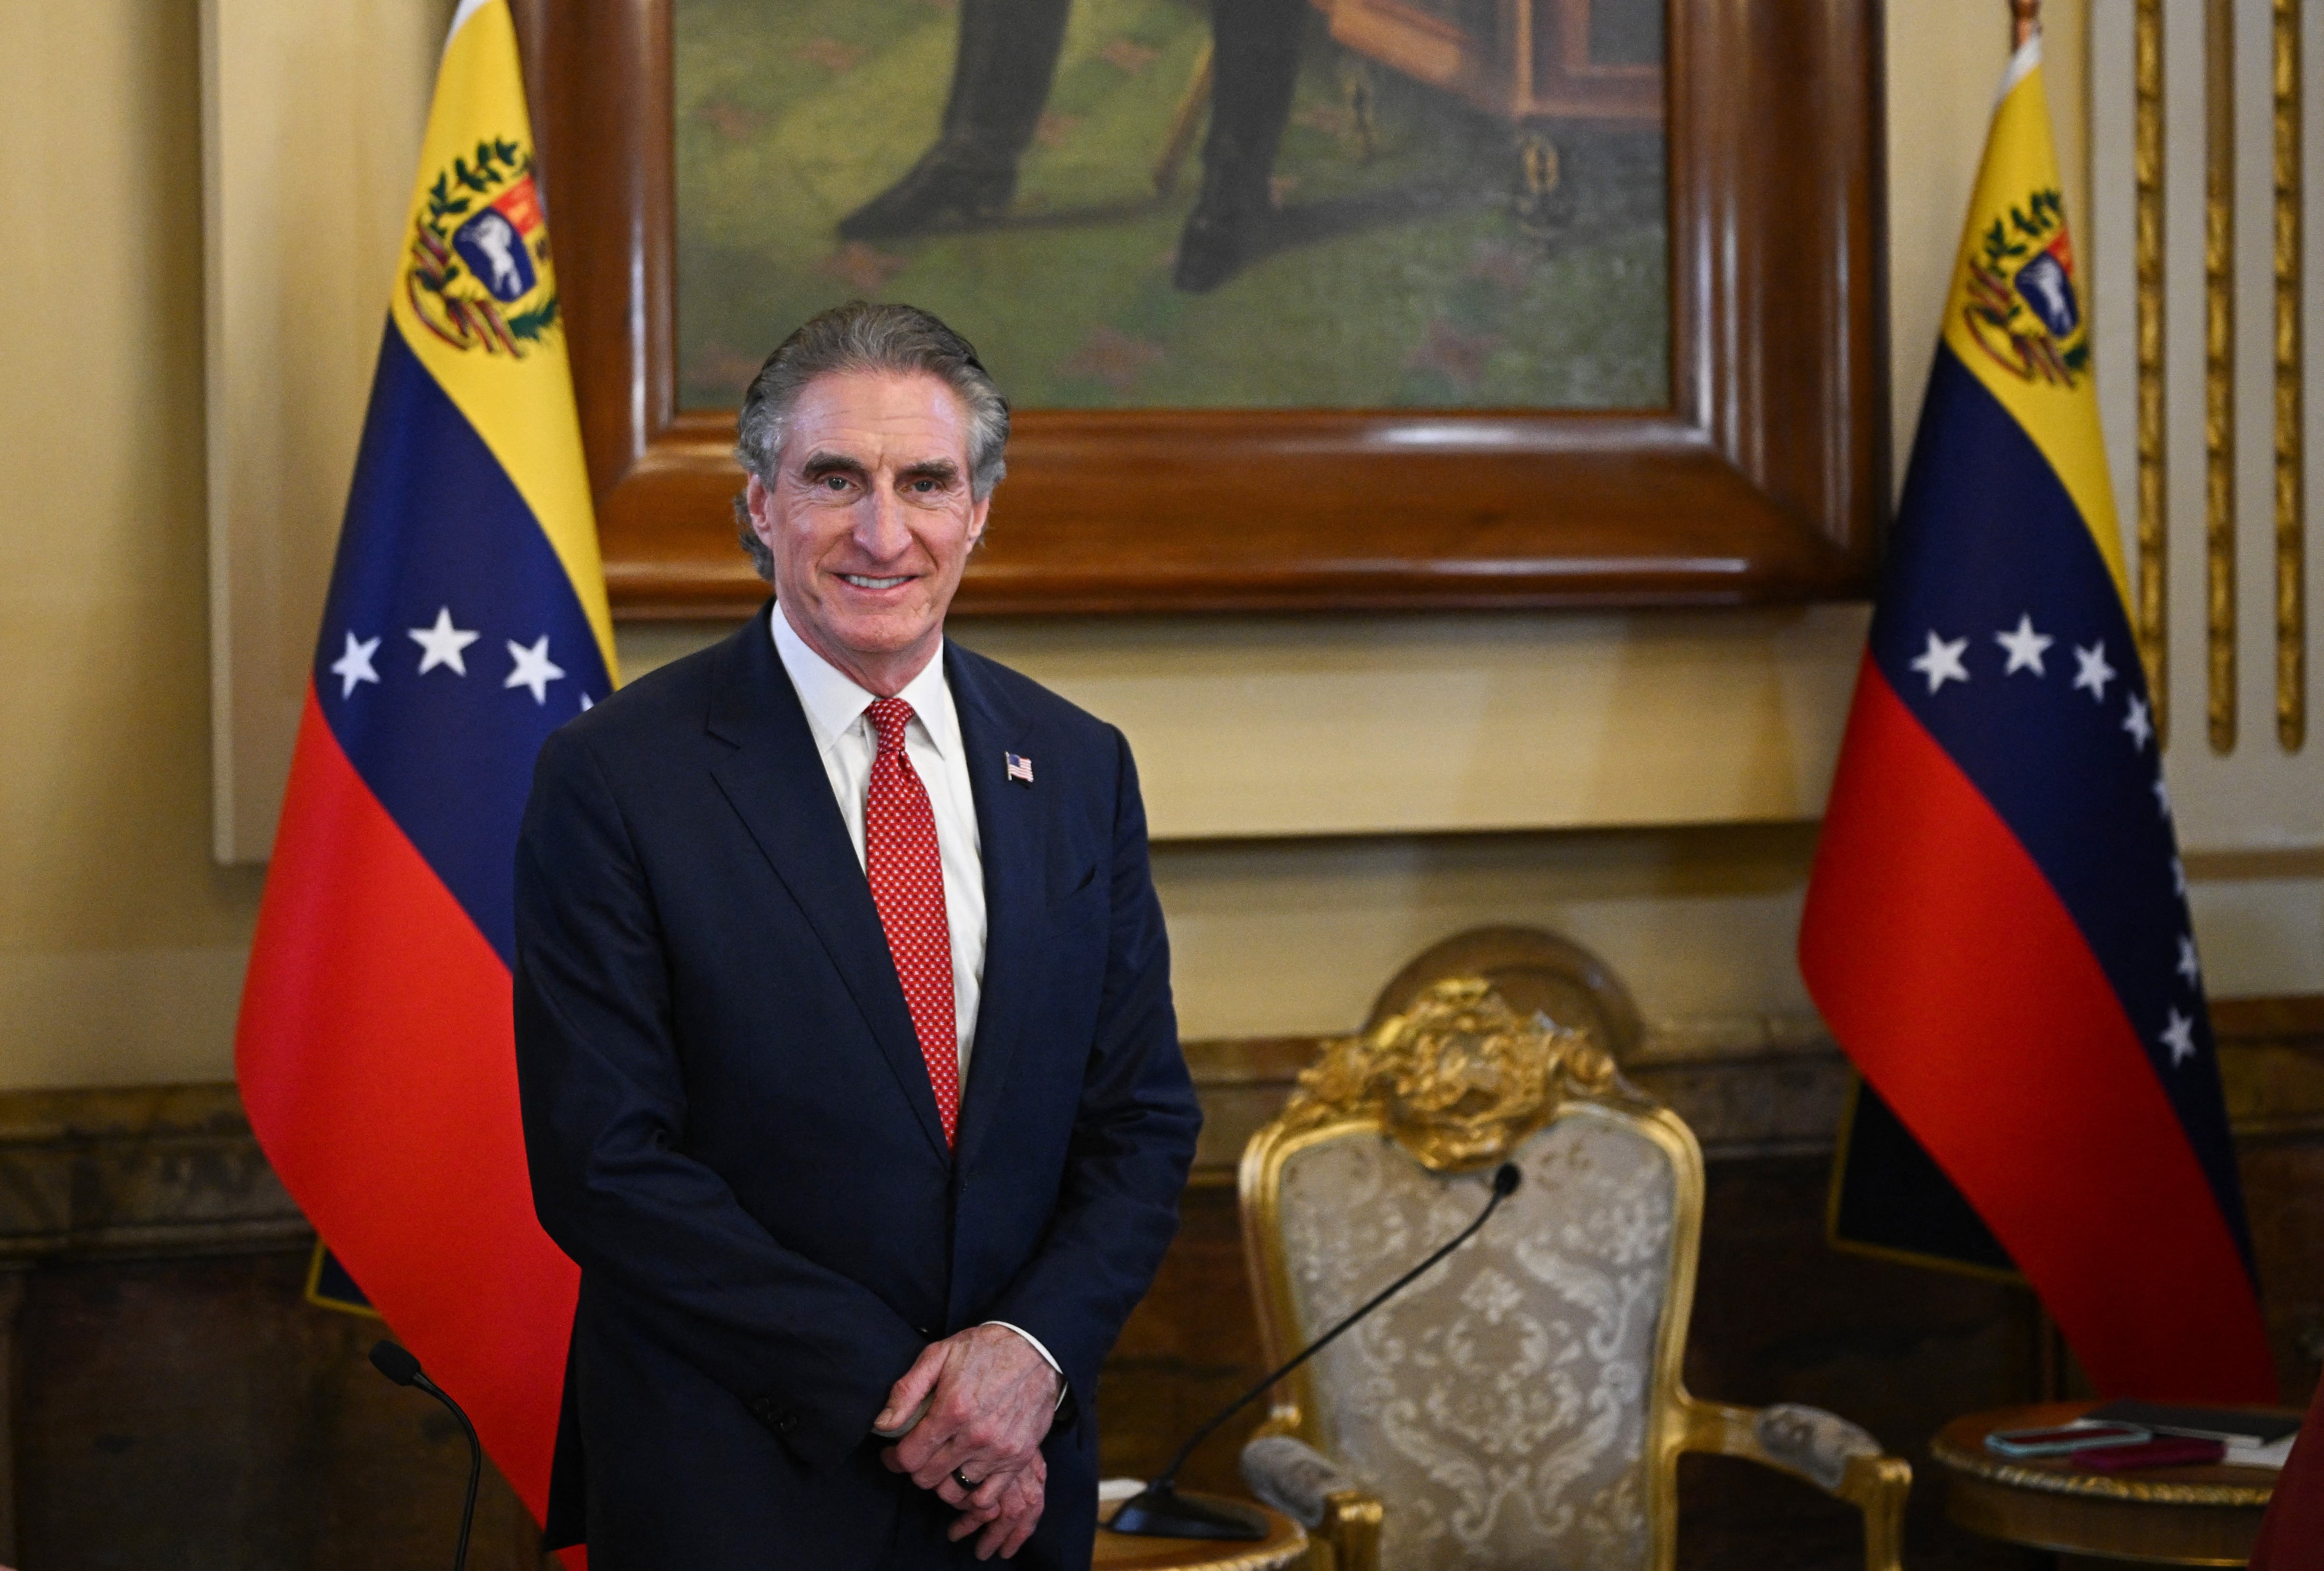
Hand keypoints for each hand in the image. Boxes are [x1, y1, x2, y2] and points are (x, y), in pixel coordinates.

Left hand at [876, 1325, 1059, 1553]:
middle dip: (916, 1468)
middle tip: (919, 1453)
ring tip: (942, 1463)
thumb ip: (906, 1390)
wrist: (1036, 1349)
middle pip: (928, 1478)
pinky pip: (987, 1498)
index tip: (892, 1452)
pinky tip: (965, 1476)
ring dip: (942, 1481)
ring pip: (954, 1491)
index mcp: (952, 1410)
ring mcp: (999, 1450)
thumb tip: (882, 1424)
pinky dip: (971, 1495)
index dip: (893, 1459)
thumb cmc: (984, 1349)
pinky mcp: (1019, 1458)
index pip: (909, 1458)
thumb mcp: (938, 1355)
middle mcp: (975, 1436)